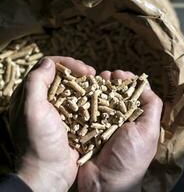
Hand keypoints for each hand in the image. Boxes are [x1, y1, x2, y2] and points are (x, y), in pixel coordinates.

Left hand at [9, 56, 94, 190]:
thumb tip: (49, 63)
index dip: (66, 63)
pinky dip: (91, 98)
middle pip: (62, 75)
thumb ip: (36, 83)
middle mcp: (44, 100)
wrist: (50, 172)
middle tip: (92, 73)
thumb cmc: (39, 142)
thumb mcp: (32, 111)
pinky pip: (82, 103)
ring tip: (98, 82)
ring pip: (73, 88)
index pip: (48, 67)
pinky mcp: (71, 120)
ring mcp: (59, 110)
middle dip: (78, 70)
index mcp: (31, 95)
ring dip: (86, 83)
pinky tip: (100, 97)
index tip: (83, 69)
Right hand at [78, 70, 162, 191]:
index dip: (128, 82)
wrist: (106, 184)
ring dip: (99, 89)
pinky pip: (87, 112)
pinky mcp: (89, 131)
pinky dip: (86, 101)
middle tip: (106, 75)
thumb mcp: (147, 131)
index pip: (134, 95)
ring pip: (102, 101)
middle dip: (112, 83)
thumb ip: (151, 107)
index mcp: (137, 121)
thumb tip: (146, 86)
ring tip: (96, 79)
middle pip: (117, 96)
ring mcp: (104, 126)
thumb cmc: (130, 158)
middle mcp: (121, 122)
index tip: (120, 74)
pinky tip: (84, 92)